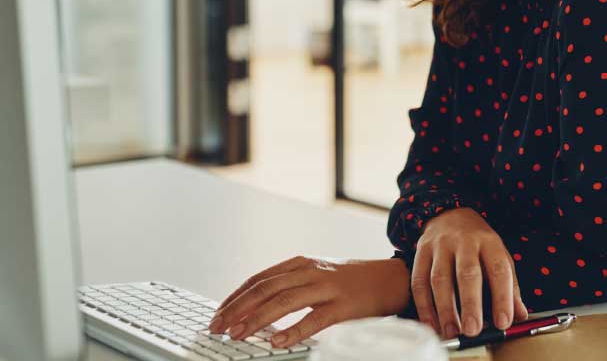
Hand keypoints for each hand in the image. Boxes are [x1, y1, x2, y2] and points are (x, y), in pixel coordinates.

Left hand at [208, 256, 409, 347]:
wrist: (390, 278)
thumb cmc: (349, 281)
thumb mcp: (316, 275)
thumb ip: (289, 286)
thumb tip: (254, 307)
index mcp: (301, 264)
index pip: (259, 279)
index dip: (235, 296)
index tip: (217, 313)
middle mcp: (311, 272)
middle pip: (266, 288)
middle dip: (238, 308)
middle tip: (218, 326)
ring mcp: (328, 287)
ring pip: (285, 301)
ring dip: (257, 319)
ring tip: (238, 334)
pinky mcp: (344, 306)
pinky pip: (315, 319)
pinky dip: (294, 331)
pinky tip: (278, 342)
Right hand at [412, 208, 528, 338]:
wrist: (449, 214)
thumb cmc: (478, 244)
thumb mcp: (498, 257)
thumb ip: (509, 287)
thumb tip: (520, 316)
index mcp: (489, 242)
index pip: (499, 269)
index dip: (502, 297)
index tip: (503, 323)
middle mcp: (465, 241)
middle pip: (467, 273)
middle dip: (470, 304)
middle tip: (473, 331)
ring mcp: (440, 245)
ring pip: (440, 278)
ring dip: (445, 309)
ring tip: (452, 332)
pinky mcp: (421, 251)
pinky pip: (419, 281)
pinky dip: (424, 306)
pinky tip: (431, 324)